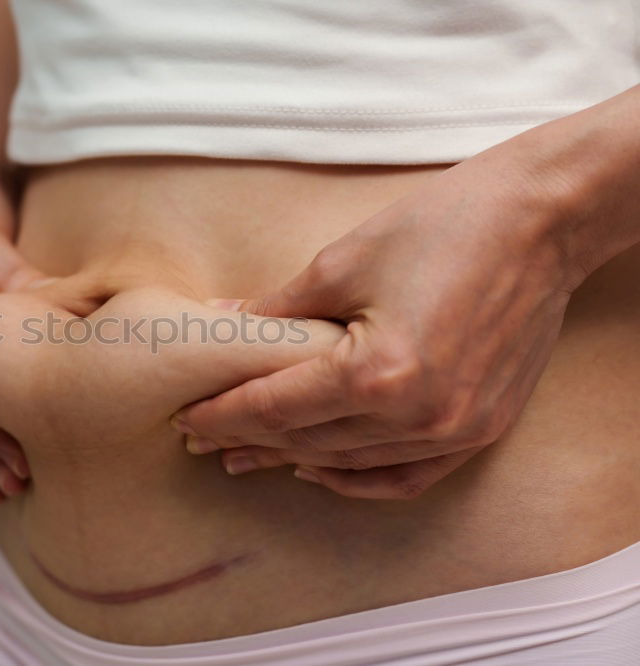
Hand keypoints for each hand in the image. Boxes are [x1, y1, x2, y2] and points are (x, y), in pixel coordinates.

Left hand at [172, 148, 577, 498]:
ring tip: (248, 457)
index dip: (224, 415)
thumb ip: (278, 309)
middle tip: (203, 439)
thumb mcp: (342, 262)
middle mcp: (419, 416)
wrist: (539, 222)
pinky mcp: (481, 429)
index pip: (277, 408)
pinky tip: (320, 471)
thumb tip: (222, 321)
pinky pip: (408, 475)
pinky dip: (359, 479)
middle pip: (309, 441)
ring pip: (352, 463)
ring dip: (295, 461)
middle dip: (248, 439)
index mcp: (379, 374)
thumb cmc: (440, 228)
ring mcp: (456, 430)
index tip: (186, 418)